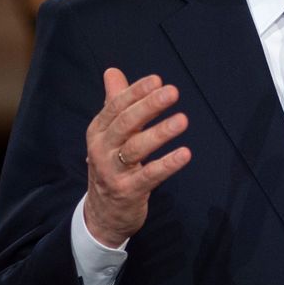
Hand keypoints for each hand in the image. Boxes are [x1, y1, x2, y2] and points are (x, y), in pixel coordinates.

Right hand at [83, 68, 191, 247]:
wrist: (102, 213)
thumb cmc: (111, 165)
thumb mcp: (109, 134)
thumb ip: (114, 102)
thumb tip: (112, 71)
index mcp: (98, 131)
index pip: (116, 106)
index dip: (136, 92)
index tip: (157, 80)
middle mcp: (101, 149)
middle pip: (125, 123)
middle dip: (149, 106)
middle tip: (172, 92)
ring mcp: (113, 172)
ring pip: (136, 148)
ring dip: (160, 133)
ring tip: (183, 120)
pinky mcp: (128, 191)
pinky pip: (149, 176)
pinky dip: (167, 164)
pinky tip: (185, 153)